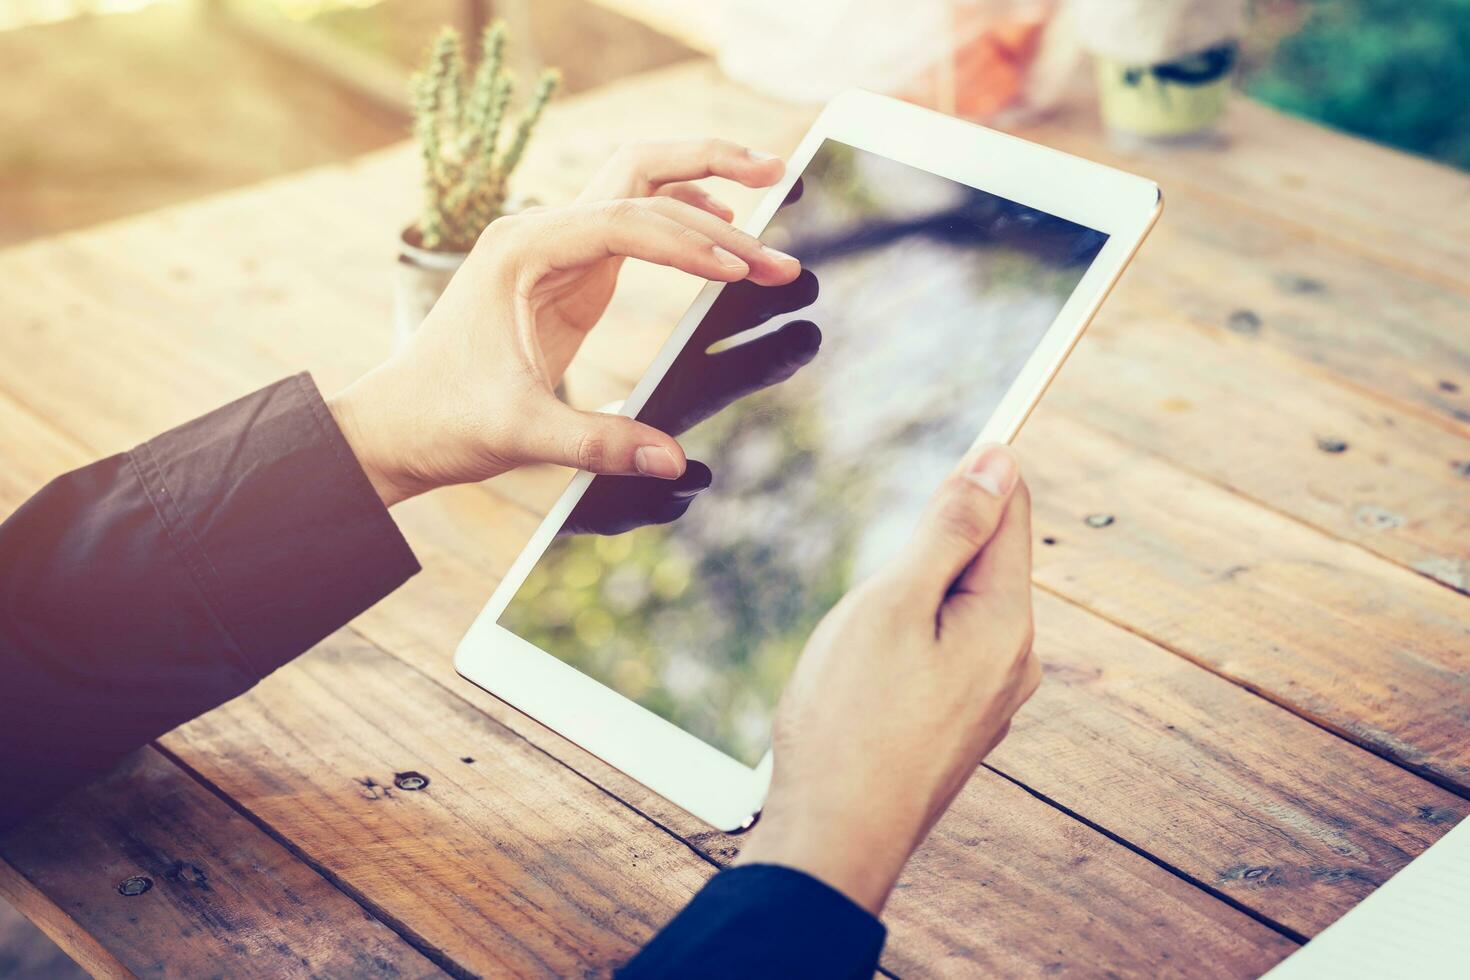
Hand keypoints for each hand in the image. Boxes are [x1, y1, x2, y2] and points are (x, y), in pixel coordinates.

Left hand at [328, 147, 799, 506]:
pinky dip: (679, 217)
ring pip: (637, 185)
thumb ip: (600, 445)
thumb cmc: (445, 421)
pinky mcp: (564, 273)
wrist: (395, 426)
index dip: (689, 241)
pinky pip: (631, 223)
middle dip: (712, 168)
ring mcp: (552, 247)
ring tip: (768, 186)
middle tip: (779, 179)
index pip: (624, 220)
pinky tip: (720, 229)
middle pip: (638, 171)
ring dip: (701, 180)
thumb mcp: (522, 435)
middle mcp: (538, 233)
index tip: (741, 267)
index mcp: (522, 253)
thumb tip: (677, 462)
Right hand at [735, 444, 1039, 914]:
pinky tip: (865, 675)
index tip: (948, 443)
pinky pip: (941, 653)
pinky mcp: (956, 726)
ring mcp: (986, 700)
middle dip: (928, 547)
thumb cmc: (851, 721)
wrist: (833, 838)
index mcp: (1006, 623)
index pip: (1011, 512)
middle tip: (873, 592)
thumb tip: (999, 460)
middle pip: (984, 560)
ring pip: (955, 610)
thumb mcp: (893, 604)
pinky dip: (905, 641)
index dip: (977, 471)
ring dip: (910, 598)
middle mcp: (1012, 661)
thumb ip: (949, 530)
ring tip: (859, 647)